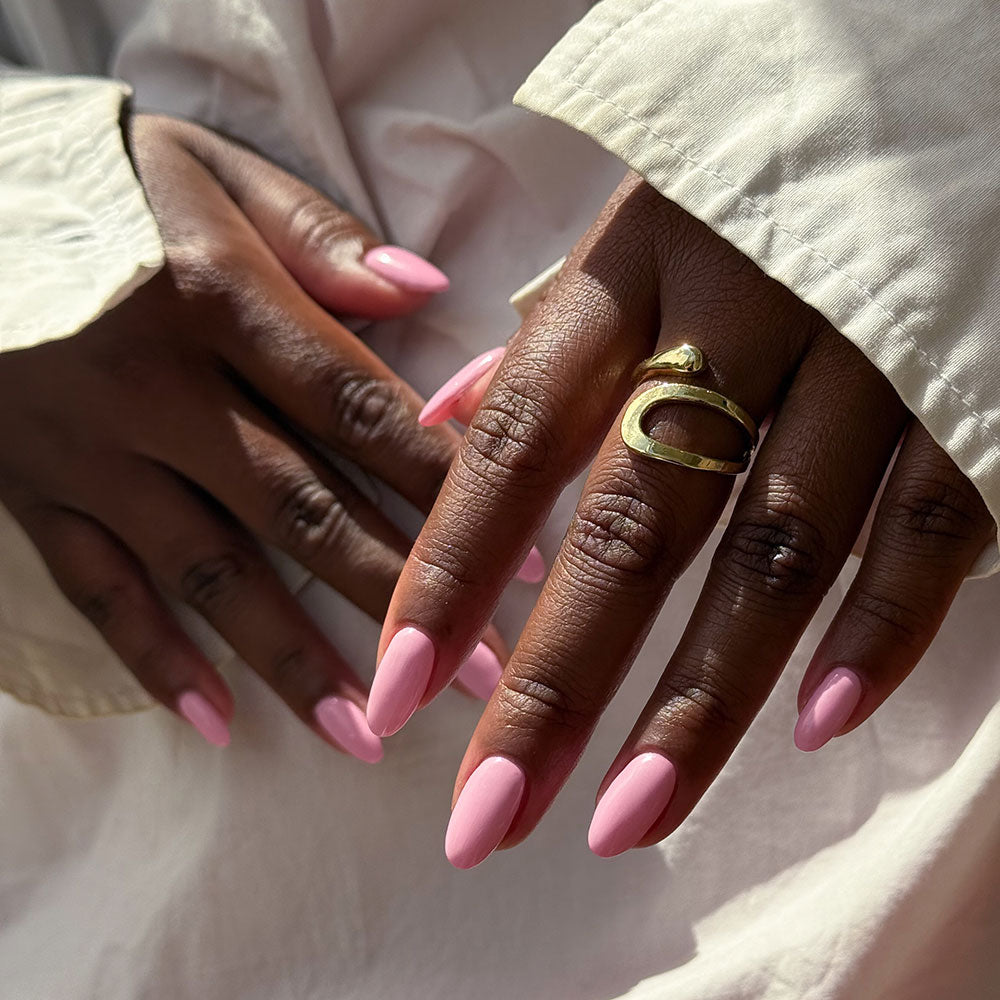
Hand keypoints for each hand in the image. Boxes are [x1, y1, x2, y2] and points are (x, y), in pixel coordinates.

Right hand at [0, 113, 507, 757]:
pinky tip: (216, 723)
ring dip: (292, 658)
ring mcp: (86, 450)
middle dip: (397, 597)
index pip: (356, 407)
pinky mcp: (30, 491)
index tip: (516, 557)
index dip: (442, 484)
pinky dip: (153, 660)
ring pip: (208, 571)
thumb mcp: (206, 167)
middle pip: (301, 508)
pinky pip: (96, 589)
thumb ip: (315, 232)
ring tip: (366, 734)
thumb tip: (427, 293)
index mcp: (217, 295)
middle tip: (475, 676)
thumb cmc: (93, 179)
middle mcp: (156, 386)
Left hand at [376, 172, 993, 864]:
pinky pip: (932, 522)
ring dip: (698, 702)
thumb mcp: (640, 220)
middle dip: (552, 683)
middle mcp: (743, 311)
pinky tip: (820, 729)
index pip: (518, 439)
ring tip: (623, 819)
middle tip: (484, 816)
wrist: (942, 72)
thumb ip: (551, 332)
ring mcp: (869, 350)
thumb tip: (446, 422)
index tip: (396, 692)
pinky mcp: (978, 382)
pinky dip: (881, 629)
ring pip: (772, 552)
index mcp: (637, 263)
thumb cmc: (760, 173)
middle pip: (629, 525)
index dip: (450, 572)